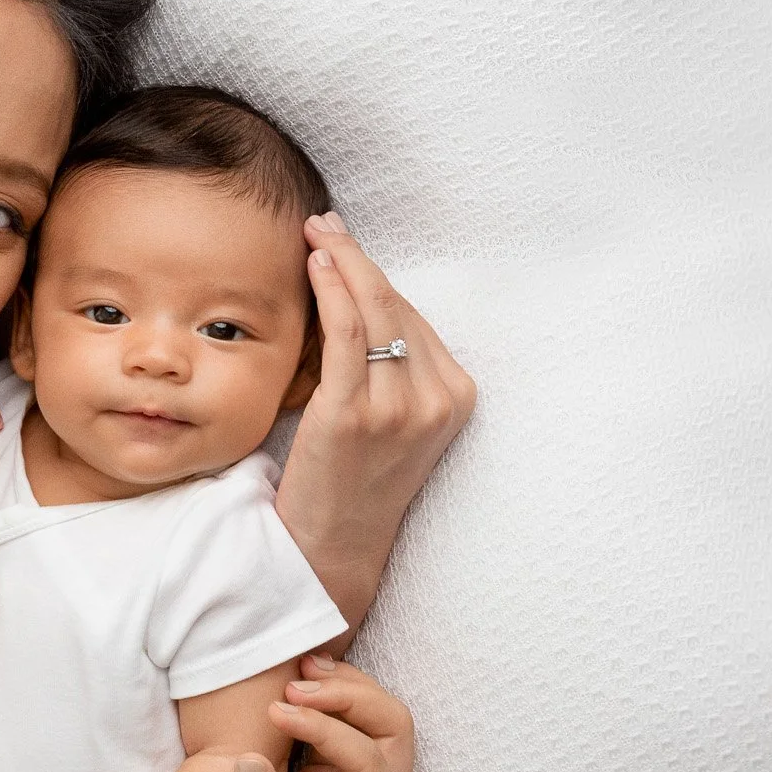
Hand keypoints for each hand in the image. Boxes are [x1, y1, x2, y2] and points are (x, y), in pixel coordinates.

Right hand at [198, 656, 417, 771]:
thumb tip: (251, 758)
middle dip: (348, 696)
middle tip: (292, 683)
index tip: (275, 713)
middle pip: (392, 728)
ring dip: (340, 691)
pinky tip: (287, 689)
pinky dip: (319, 704)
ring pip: (374, 722)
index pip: (369, 759)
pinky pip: (339, 731)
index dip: (325, 726)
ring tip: (292, 674)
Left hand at [278, 212, 476, 628]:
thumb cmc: (353, 480)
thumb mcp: (394, 421)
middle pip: (397, 307)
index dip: (375, 277)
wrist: (333, 548)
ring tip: (313, 235)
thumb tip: (363, 300)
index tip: (343, 244)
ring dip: (341, 263)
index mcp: (458, 398)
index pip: (415, 318)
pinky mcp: (355, 415)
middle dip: (359, 258)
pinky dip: (331, 292)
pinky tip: (314, 264)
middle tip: (323, 223)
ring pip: (373, 314)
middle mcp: (437, 400)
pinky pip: (346, 336)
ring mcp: (399, 409)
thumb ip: (395, 369)